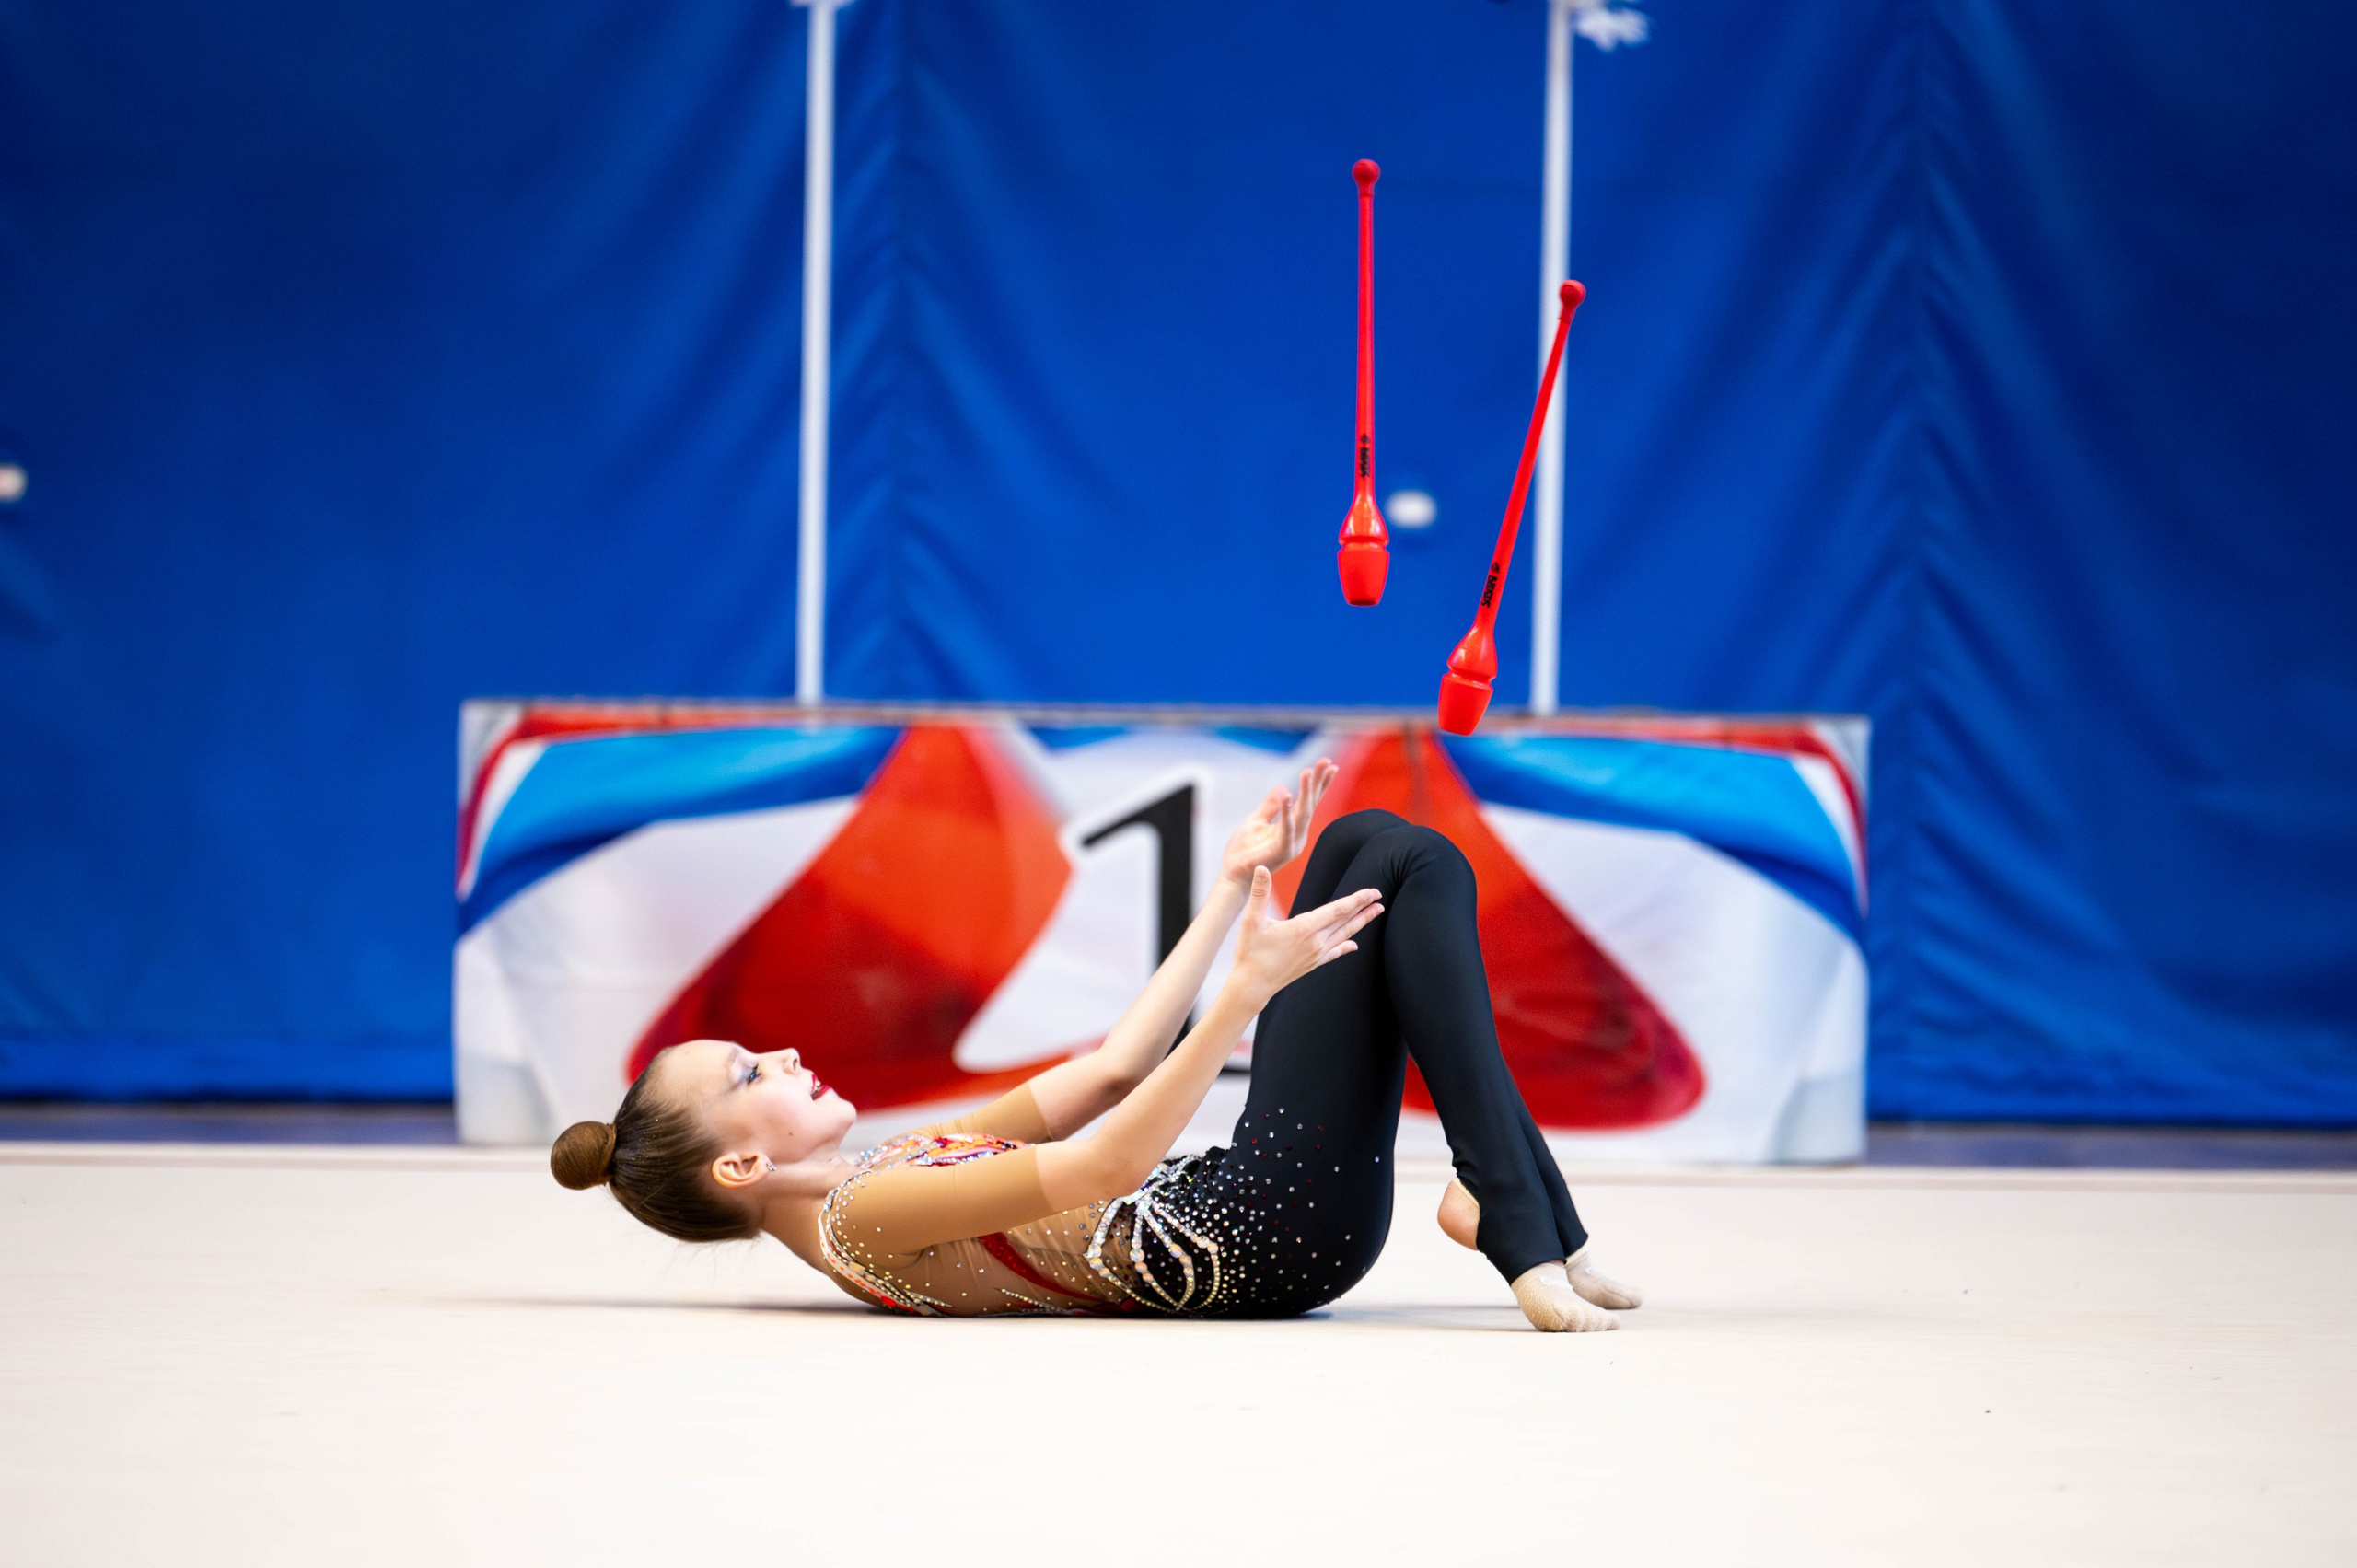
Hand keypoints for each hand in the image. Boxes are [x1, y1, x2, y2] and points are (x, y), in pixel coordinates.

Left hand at [1218, 759, 1339, 889]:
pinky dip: (1287, 811)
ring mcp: (1292, 844)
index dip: (1319, 784)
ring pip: (1302, 813)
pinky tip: (1288, 795)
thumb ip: (1270, 806)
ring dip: (1306, 792)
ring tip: (1308, 771)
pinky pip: (1286, 828)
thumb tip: (1283, 787)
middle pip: (1311, 804)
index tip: (1330, 765)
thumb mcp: (1256, 821)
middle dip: (1319, 782)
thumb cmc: (1244, 851)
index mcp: (1293, 828)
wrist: (1233, 875)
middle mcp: (1297, 835)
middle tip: (1327, 762)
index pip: (1309, 802)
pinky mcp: (1282, 851)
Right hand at [1225, 867, 1382, 1006]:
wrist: (1252, 986)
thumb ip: (1259, 893)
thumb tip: (1260, 868)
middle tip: (1380, 897)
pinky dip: (1346, 947)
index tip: (1372, 892)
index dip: (1356, 900)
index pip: (1337, 910)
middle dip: (1364, 908)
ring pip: (1344, 936)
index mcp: (1304, 927)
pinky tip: (1354, 946)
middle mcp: (1315, 942)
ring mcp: (1315, 955)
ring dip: (1361, 923)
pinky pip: (1334, 953)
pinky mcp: (1311, 965)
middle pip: (1345, 922)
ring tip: (1375, 913)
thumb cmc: (1250, 952)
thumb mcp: (1251, 920)